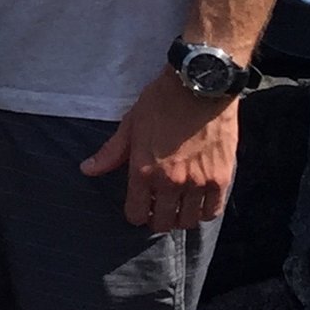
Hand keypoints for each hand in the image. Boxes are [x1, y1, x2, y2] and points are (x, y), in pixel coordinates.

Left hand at [80, 69, 241, 233]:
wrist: (200, 87)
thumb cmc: (161, 103)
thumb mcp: (130, 124)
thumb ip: (111, 153)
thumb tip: (87, 170)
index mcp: (144, 170)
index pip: (136, 213)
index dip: (134, 214)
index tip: (137, 207)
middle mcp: (171, 182)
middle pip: (162, 222)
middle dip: (156, 219)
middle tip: (157, 208)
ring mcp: (198, 183)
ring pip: (188, 220)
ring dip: (180, 217)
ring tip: (177, 205)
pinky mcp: (221, 179)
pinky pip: (212, 211)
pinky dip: (203, 211)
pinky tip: (198, 201)